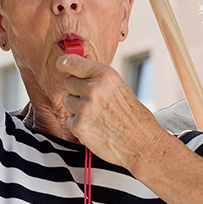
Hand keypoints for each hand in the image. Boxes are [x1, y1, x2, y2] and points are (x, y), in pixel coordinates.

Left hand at [59, 53, 160, 167]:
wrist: (141, 142)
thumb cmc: (132, 116)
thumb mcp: (119, 87)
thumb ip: (98, 76)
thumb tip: (81, 60)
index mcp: (105, 75)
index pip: (72, 62)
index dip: (64, 63)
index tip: (61, 64)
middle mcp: (93, 88)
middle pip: (68, 82)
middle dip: (77, 91)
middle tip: (95, 101)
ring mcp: (84, 108)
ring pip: (68, 102)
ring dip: (78, 109)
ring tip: (97, 116)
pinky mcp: (78, 125)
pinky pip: (70, 120)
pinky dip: (80, 125)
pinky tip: (95, 128)